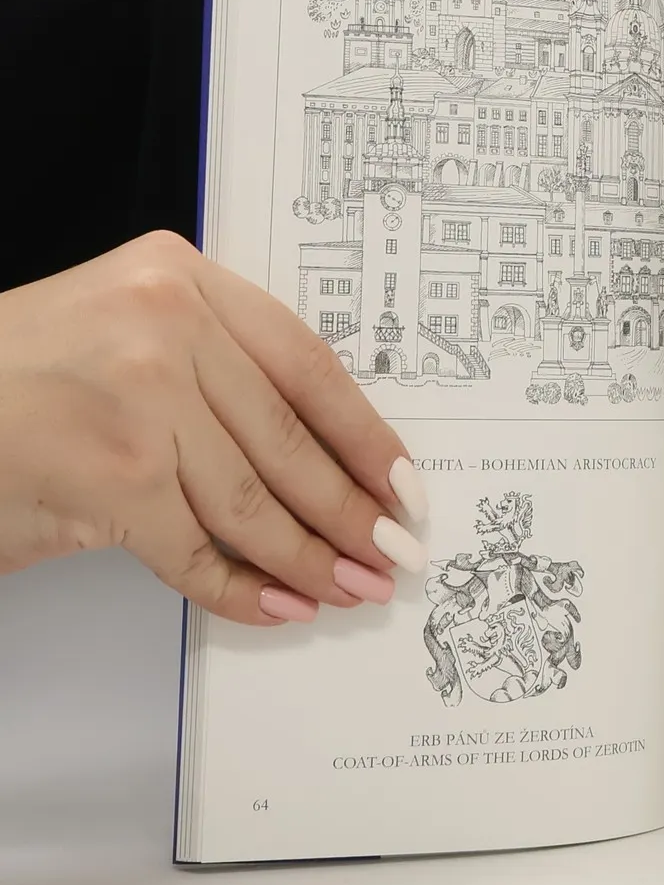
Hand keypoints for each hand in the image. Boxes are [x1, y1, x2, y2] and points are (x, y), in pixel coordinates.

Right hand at [0, 232, 428, 625]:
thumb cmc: (17, 373)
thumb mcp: (126, 329)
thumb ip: (215, 365)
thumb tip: (325, 459)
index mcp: (182, 278)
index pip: (308, 366)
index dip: (366, 435)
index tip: (404, 483)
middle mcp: (168, 327)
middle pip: (292, 439)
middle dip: (352, 510)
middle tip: (392, 552)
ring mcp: (141, 401)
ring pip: (255, 500)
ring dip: (312, 558)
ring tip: (349, 587)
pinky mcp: (113, 476)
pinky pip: (198, 549)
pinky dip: (243, 589)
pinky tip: (280, 605)